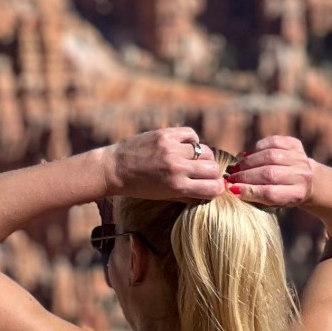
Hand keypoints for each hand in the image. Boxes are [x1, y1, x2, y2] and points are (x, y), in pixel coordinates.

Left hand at [106, 127, 224, 203]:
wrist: (114, 169)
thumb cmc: (139, 187)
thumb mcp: (164, 196)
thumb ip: (187, 194)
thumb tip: (210, 192)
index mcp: (177, 186)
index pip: (212, 187)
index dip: (217, 188)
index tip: (214, 187)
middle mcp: (177, 167)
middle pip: (213, 168)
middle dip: (212, 173)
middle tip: (205, 174)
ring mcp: (171, 149)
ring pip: (205, 151)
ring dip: (203, 157)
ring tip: (194, 161)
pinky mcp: (166, 134)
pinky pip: (191, 135)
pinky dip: (192, 141)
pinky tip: (185, 147)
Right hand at [225, 135, 316, 208]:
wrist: (309, 180)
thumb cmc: (284, 194)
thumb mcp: (275, 203)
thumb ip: (258, 196)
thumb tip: (232, 187)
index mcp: (297, 195)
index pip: (270, 194)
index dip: (249, 191)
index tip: (232, 189)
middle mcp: (301, 176)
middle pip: (269, 174)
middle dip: (245, 176)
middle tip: (230, 178)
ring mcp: (300, 158)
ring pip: (270, 156)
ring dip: (249, 161)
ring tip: (237, 167)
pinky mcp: (296, 144)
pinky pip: (273, 142)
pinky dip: (257, 148)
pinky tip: (248, 154)